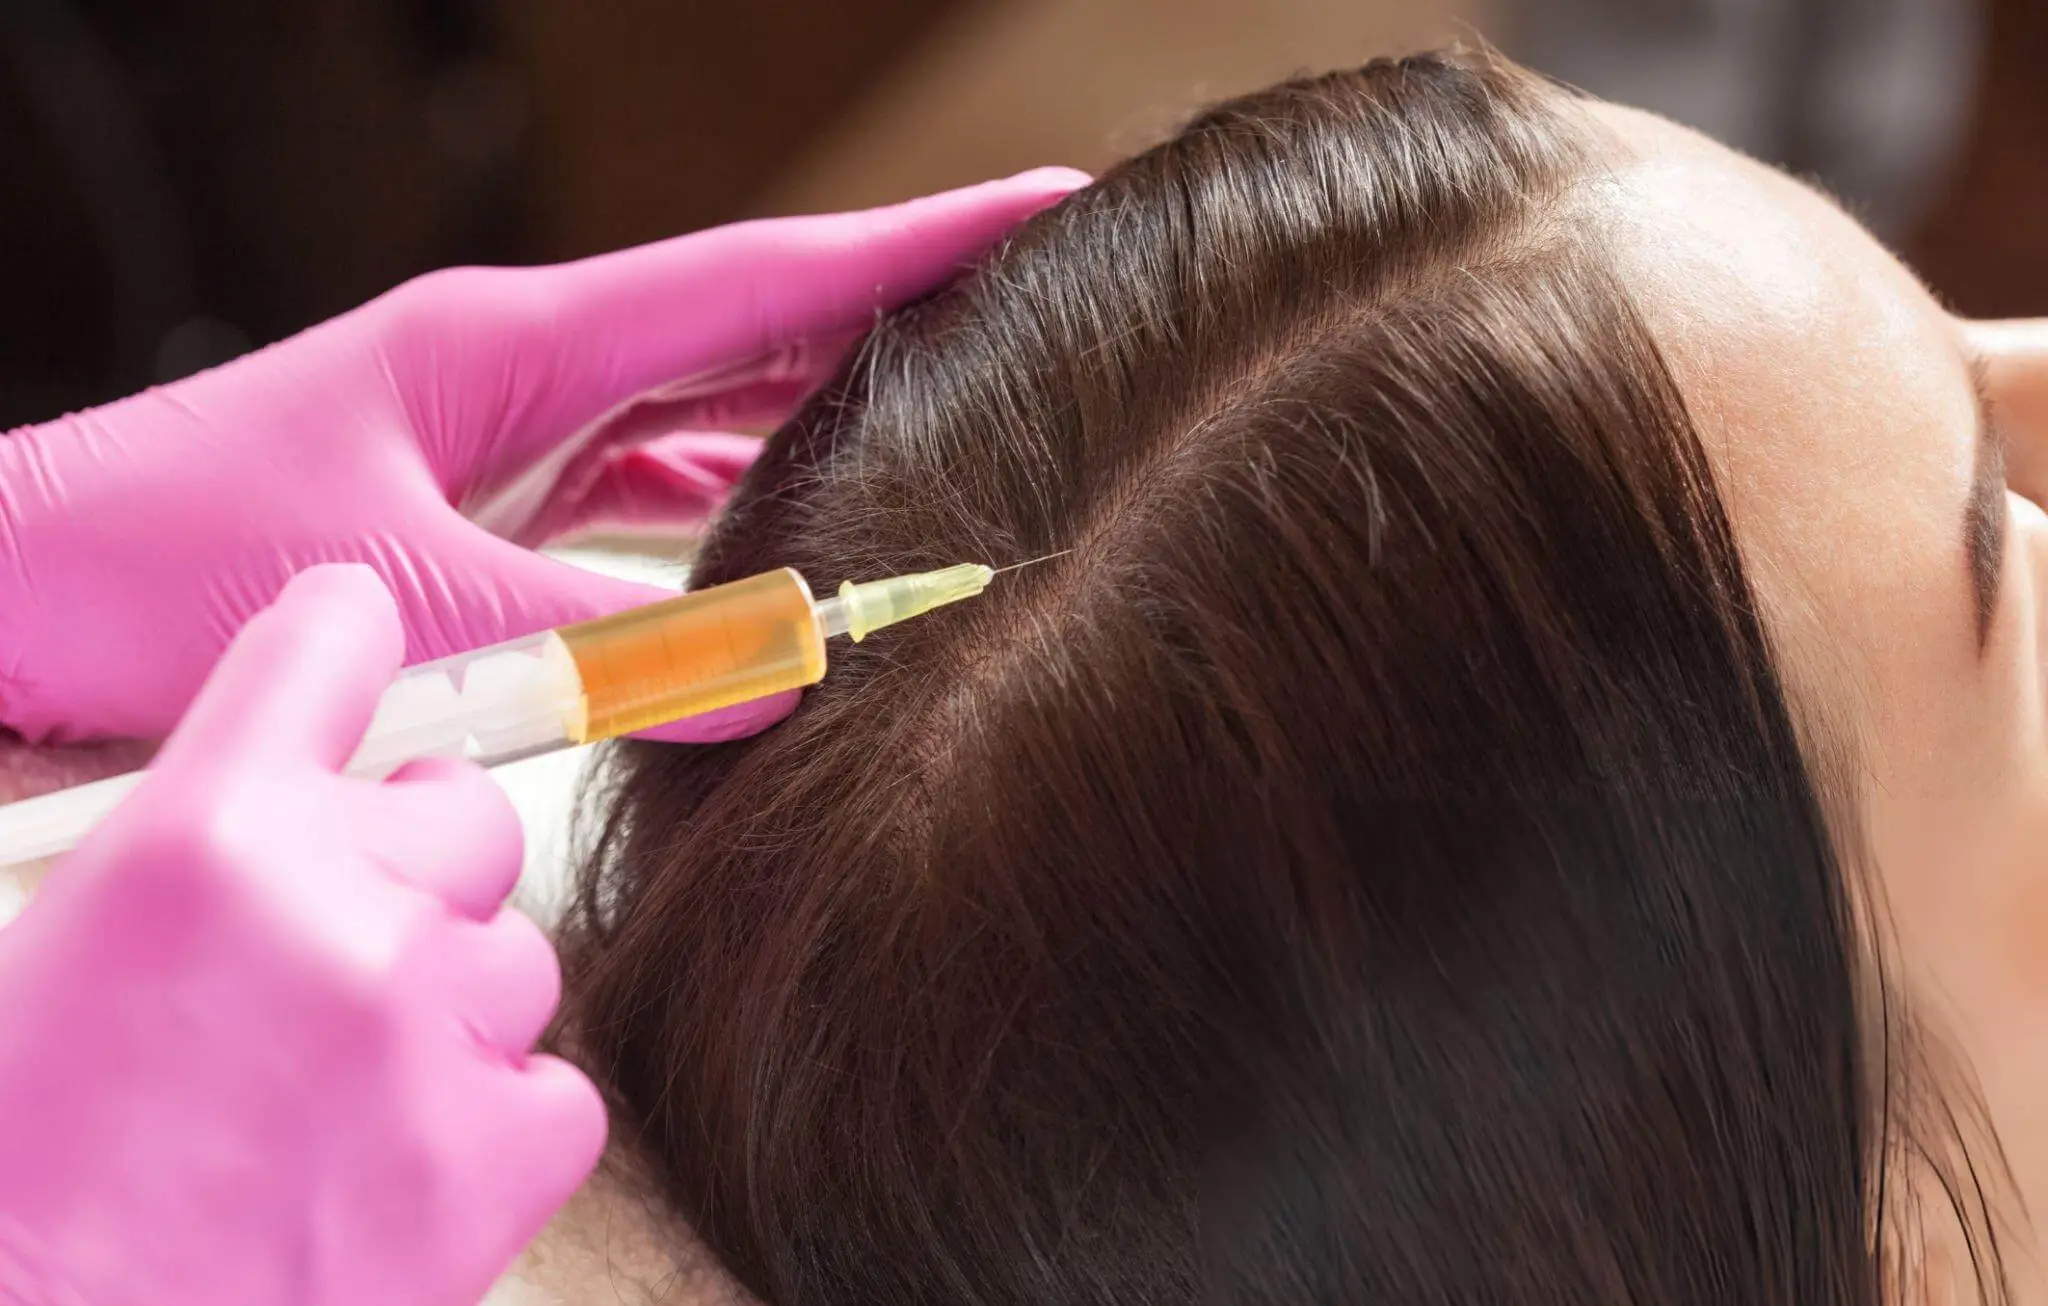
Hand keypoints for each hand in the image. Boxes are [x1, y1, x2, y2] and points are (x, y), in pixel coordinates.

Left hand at [0, 169, 1086, 744]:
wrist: (10, 590)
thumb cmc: (162, 565)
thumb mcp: (408, 607)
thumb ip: (603, 646)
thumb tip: (783, 680)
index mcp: (519, 340)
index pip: (763, 279)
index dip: (919, 245)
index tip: (1050, 207)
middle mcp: (525, 366)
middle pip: (753, 324)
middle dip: (899, 310)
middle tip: (1034, 309)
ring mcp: (500, 429)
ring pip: (702, 407)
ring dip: (819, 409)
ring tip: (946, 411)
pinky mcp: (472, 502)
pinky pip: (637, 489)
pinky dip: (723, 505)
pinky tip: (779, 532)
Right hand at [0, 565, 601, 1305]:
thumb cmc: (19, 1164)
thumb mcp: (57, 949)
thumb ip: (204, 846)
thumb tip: (304, 799)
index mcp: (204, 838)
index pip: (330, 645)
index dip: (352, 638)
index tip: (367, 636)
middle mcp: (340, 912)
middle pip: (466, 816)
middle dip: (413, 867)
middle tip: (331, 954)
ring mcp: (431, 1036)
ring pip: (517, 959)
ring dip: (450, 1008)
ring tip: (332, 1097)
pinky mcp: (496, 1158)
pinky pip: (557, 1091)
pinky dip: (494, 1125)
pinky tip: (394, 1171)